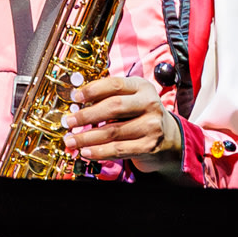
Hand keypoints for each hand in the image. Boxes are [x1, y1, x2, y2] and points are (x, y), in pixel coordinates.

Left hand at [64, 73, 178, 168]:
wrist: (168, 136)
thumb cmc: (141, 114)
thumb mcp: (131, 98)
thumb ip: (109, 97)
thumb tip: (77, 104)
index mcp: (142, 87)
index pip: (115, 84)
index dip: (93, 90)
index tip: (75, 97)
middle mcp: (150, 104)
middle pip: (114, 107)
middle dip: (87, 115)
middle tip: (69, 122)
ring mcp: (151, 126)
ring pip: (113, 132)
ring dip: (87, 138)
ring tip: (71, 140)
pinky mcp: (149, 146)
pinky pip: (118, 150)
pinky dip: (99, 152)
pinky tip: (86, 152)